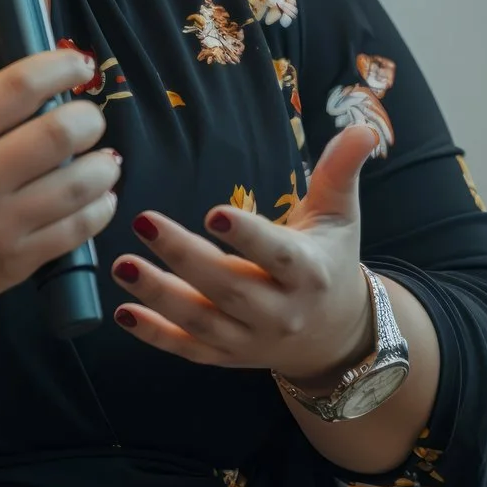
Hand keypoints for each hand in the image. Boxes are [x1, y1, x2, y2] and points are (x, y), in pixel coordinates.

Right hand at [0, 39, 117, 327]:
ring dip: (104, 165)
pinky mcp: (18, 261)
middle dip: (89, 119)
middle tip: (91, 120)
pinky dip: (101, 207)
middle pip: (58, 134)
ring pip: (78, 184)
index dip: (59, 67)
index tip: (79, 65)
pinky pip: (78, 229)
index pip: (17, 87)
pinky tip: (102, 195)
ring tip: (104, 159)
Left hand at [111, 123, 384, 382]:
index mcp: (309, 272)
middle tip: (144, 222)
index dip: (248, 237)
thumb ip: (341, 170)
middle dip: (185, 257)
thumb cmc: (330, 260)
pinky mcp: (227, 357)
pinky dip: (155, 336)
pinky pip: (187, 349)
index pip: (277, 255)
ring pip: (201, 321)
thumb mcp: (340, 215)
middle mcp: (281, 312)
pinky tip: (122, 312)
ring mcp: (250, 340)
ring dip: (158, 296)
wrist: (334, 335)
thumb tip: (364, 128)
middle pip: (229, 287)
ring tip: (121, 265)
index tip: (215, 213)